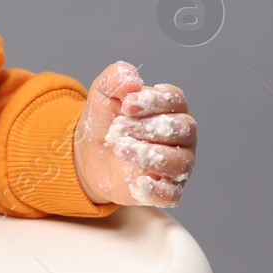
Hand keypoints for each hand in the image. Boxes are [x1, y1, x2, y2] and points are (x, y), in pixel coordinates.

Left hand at [73, 61, 196, 206]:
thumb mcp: (104, 93)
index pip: (175, 100)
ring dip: (148, 155)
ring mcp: (178, 164)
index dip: (153, 101)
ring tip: (118, 148)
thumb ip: (116, 78)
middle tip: (117, 128)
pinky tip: (137, 183)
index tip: (127, 104)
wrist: (90, 153)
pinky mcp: (167, 190)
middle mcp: (182, 136)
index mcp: (171, 107)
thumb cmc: (105, 119)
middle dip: (147, 128)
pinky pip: (172, 194)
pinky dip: (157, 190)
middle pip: (181, 130)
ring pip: (179, 162)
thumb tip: (131, 78)